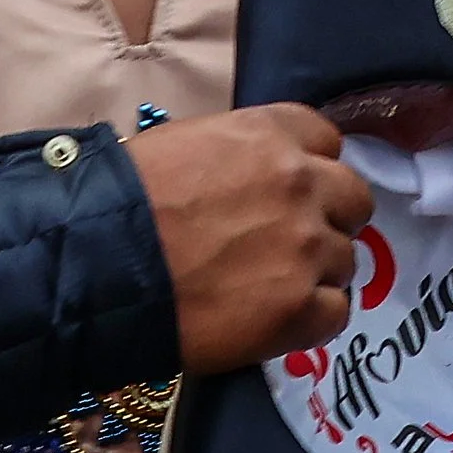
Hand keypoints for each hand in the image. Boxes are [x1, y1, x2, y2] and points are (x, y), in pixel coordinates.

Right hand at [127, 104, 369, 373]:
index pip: (326, 141)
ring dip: (315, 271)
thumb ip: (240, 155)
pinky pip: (337, 311)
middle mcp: (302, 183)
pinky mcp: (302, 307)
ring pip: (345, 259)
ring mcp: (308, 247)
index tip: (290, 191)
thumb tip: (252, 178)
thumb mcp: (185, 144)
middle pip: (353, 199)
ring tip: (269, 287)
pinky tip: (277, 318)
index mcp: (271, 134)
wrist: (99, 264)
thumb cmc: (126, 200)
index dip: (311, 168)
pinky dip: (312, 316)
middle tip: (289, 242)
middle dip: (328, 218)